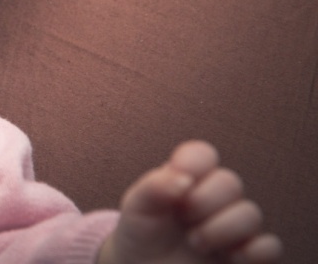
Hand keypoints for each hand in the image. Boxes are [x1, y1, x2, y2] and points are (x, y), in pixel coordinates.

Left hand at [97, 140, 281, 263]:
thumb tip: (184, 178)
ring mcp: (233, 227)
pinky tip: (229, 257)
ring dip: (221, 230)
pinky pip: (271, 247)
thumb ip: (153, 187)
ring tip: (195, 243)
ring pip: (251, 214)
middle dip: (203, 202)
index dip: (192, 165)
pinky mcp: (247, 255)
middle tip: (182, 220)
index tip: (175, 187)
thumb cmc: (141, 235)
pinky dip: (254, 251)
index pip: (203, 155)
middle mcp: (215, 199)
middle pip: (230, 183)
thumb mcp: (137, 209)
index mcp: (187, 179)